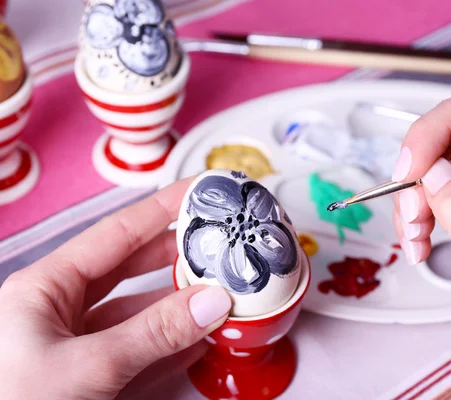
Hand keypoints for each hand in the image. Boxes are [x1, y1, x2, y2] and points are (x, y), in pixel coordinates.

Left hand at [0, 178, 231, 399]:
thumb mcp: (84, 368)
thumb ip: (151, 335)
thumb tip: (210, 303)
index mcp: (44, 290)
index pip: (114, 234)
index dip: (159, 209)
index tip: (198, 192)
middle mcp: (60, 312)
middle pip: (130, 267)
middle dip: (176, 253)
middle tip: (217, 240)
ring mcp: (78, 346)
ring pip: (139, 311)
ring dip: (180, 303)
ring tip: (219, 288)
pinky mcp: (94, 379)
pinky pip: (141, 351)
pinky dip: (173, 344)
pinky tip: (200, 337)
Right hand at [392, 85, 450, 398]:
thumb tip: (435, 170)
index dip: (434, 132)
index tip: (410, 172)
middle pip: (447, 131)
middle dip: (418, 173)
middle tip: (414, 215)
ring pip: (430, 157)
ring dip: (411, 197)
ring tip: (418, 236)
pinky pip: (425, 181)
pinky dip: (412, 210)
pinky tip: (420, 239)